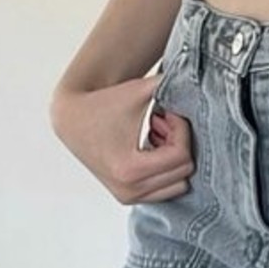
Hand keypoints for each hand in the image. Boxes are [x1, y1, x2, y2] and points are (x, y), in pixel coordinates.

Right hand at [49, 77, 195, 204]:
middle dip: (179, 142)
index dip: (181, 129)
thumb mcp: (141, 89)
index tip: (168, 112)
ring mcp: (127, 196)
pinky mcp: (126, 196)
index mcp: (130, 169)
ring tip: (157, 135)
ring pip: (178, 185)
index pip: (181, 156)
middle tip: (163, 121)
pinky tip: (151, 147)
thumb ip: (172, 81)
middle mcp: (129, 189)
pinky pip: (164, 190)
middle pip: (183, 172)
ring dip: (173, 158)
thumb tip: (196, 71)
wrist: (72, 118)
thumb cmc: (105, 102)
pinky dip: (165, 169)